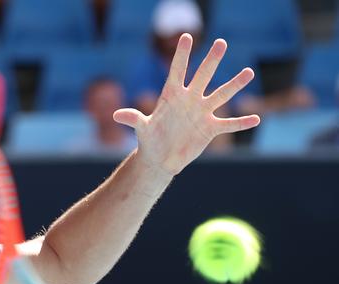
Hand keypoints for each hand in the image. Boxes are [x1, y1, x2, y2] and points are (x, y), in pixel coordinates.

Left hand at [113, 33, 260, 175]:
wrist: (160, 158)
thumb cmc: (149, 140)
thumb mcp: (141, 129)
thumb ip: (132, 118)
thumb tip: (116, 114)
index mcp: (172, 96)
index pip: (177, 71)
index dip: (181, 55)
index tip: (185, 37)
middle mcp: (190, 100)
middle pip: (203, 77)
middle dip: (211, 61)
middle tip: (221, 43)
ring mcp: (202, 113)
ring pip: (221, 95)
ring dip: (234, 85)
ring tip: (249, 72)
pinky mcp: (210, 129)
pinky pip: (229, 124)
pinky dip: (241, 123)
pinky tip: (256, 119)